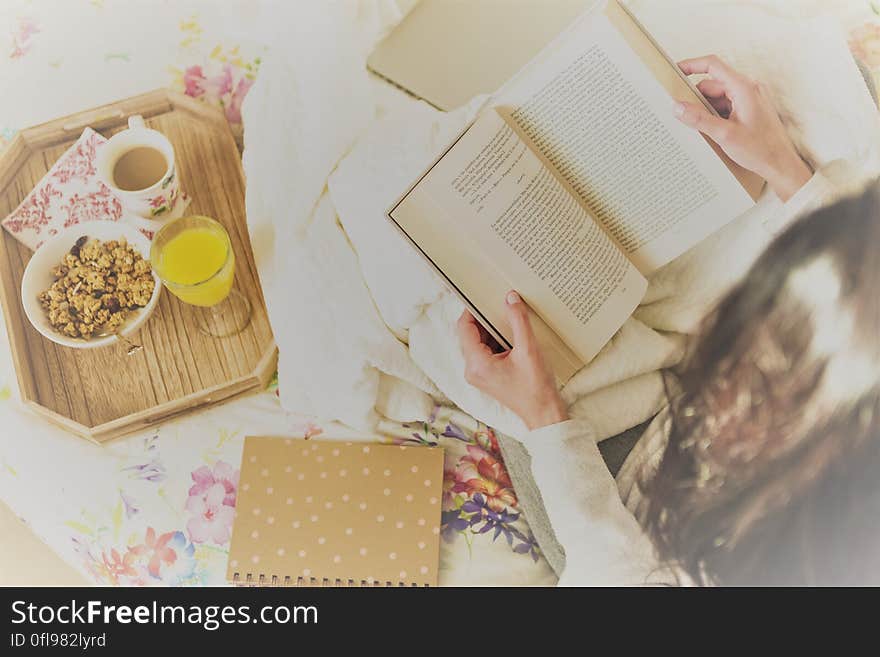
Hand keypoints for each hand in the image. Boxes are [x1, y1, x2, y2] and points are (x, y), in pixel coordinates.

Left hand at [456, 291, 568, 429]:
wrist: (544, 413)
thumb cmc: (536, 387)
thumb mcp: (528, 349)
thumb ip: (518, 320)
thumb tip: (510, 297)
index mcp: (476, 363)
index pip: (464, 328)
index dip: (472, 310)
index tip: (484, 298)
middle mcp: (472, 370)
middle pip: (470, 334)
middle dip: (484, 319)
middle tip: (499, 305)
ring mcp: (478, 374)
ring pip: (478, 342)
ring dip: (491, 330)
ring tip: (509, 319)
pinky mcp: (487, 376)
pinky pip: (485, 352)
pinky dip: (496, 341)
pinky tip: (512, 336)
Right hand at [674, 55, 812, 201]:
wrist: (780, 164)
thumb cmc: (760, 149)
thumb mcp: (724, 135)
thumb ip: (699, 119)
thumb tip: (677, 107)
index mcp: (743, 87)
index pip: (713, 65)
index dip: (692, 65)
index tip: (676, 72)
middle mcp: (747, 88)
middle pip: (712, 84)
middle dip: (697, 99)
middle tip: (685, 116)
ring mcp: (749, 98)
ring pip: (717, 97)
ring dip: (706, 110)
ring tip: (705, 130)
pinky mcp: (748, 109)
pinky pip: (725, 106)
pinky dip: (715, 116)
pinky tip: (714, 132)